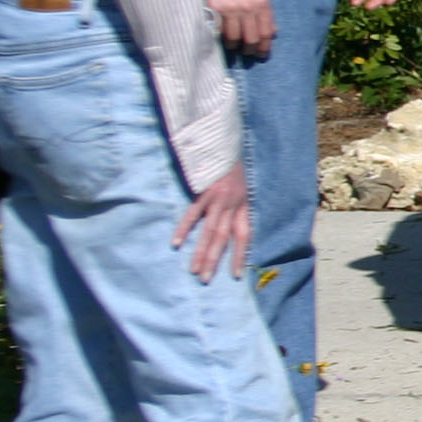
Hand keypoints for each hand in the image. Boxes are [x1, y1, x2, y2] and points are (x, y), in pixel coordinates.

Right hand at [174, 165, 252, 281]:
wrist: (224, 142)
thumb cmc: (232, 167)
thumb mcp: (242, 187)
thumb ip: (236, 207)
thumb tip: (231, 228)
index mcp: (244, 206)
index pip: (244, 236)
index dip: (240, 255)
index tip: (236, 276)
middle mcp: (233, 205)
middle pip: (224, 238)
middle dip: (215, 260)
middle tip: (206, 280)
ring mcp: (218, 199)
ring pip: (210, 230)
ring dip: (202, 251)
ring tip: (194, 270)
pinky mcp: (204, 191)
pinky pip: (193, 214)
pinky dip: (184, 228)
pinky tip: (176, 243)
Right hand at [208, 0, 274, 57]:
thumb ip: (266, 11)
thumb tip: (273, 31)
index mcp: (262, 3)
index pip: (266, 32)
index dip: (265, 47)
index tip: (262, 54)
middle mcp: (247, 9)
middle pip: (251, 39)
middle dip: (250, 50)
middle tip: (248, 53)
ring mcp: (229, 9)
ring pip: (233, 38)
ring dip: (233, 45)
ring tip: (233, 46)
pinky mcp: (213, 8)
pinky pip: (218, 30)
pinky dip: (219, 36)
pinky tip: (219, 37)